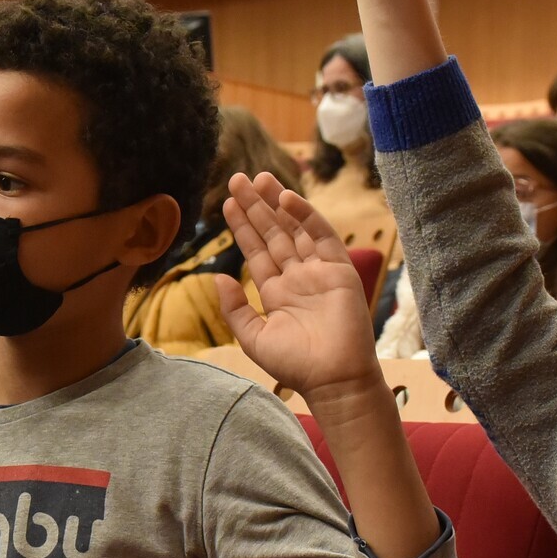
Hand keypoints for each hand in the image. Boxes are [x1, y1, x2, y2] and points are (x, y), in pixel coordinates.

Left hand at [215, 171, 378, 401]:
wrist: (333, 380)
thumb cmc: (295, 365)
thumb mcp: (254, 338)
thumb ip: (235, 309)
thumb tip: (217, 278)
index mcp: (277, 292)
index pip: (256, 251)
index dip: (243, 227)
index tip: (228, 203)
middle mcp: (297, 277)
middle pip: (273, 233)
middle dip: (255, 206)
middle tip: (238, 178)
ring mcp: (319, 271)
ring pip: (294, 229)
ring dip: (276, 203)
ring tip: (258, 178)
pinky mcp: (339, 269)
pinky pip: (321, 236)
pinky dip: (305, 216)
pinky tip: (286, 198)